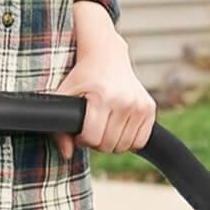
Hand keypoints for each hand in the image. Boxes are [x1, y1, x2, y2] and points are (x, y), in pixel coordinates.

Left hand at [50, 9, 155, 159]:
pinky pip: (140, 141)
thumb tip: (67, 154)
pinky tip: (119, 128)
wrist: (106, 56)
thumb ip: (59, 126)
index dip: (82, 139)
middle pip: (108, 145)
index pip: (92, 138)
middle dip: (97, 142)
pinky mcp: (149, 108)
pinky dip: (129, 141)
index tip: (80, 131)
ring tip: (105, 127)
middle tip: (92, 128)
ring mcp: (139, 105)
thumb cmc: (83, 75)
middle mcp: (124, 101)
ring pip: (124, 146)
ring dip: (112, 142)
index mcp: (102, 97)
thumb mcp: (65, 95)